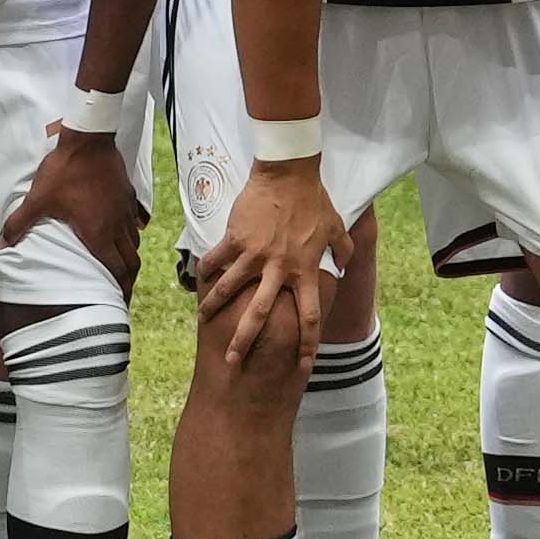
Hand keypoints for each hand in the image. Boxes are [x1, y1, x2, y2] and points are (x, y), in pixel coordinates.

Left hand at [0, 128, 144, 295]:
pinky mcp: (128, 194)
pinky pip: (135, 218)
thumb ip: (20, 223)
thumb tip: (2, 243)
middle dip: (129, 279)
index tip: (119, 301)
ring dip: (130, 255)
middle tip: (123, 290)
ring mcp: (125, 210)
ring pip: (134, 240)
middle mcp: (117, 225)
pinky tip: (130, 229)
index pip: (116, 270)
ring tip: (122, 263)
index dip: (120, 289)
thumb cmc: (65, 171)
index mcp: (98, 233)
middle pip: (132, 260)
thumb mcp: (39, 199)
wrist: (89, 139)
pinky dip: (133, 229)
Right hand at [196, 159, 342, 369]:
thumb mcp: (336, 227)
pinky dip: (206, 269)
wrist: (288, 173)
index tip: (302, 366)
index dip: (307, 344)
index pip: (309, 316)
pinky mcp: (236, 238)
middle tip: (233, 362)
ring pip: (231, 289)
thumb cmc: (314, 200)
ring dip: (215, 307)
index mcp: (305, 271)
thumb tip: (342, 266)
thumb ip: (342, 251)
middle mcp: (279, 269)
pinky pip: (217, 259)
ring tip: (203, 320)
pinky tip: (196, 277)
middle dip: (245, 341)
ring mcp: (255, 254)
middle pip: (260, 314)